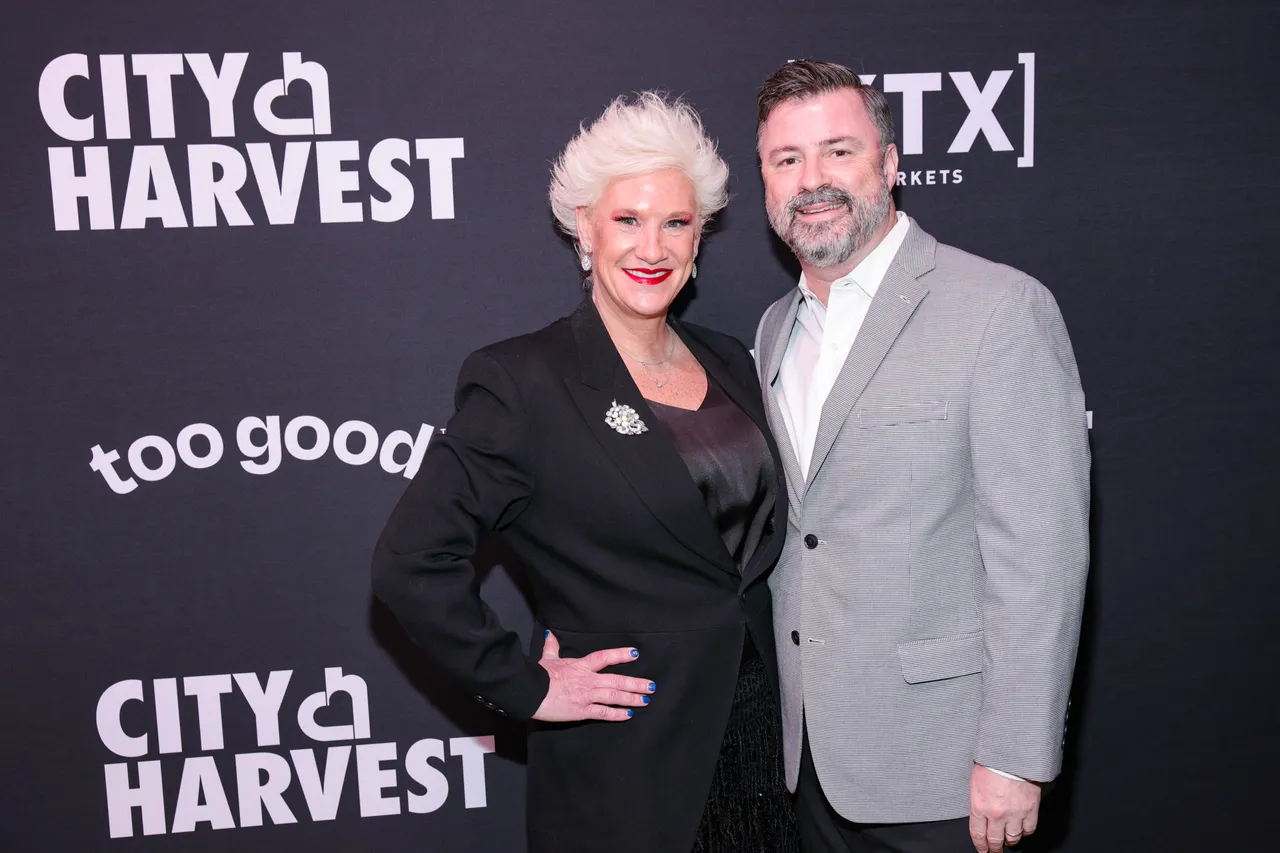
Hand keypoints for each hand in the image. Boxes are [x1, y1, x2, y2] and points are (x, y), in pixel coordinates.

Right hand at [532, 631, 654, 721]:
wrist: (530, 693)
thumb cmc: (538, 675)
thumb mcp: (547, 659)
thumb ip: (552, 647)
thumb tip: (550, 634)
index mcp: (581, 666)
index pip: (604, 657)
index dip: (621, 655)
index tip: (635, 654)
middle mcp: (588, 680)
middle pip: (617, 680)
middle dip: (636, 683)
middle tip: (651, 686)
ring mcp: (587, 696)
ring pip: (614, 697)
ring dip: (631, 698)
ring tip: (645, 700)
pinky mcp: (582, 711)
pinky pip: (603, 713)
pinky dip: (617, 714)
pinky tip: (628, 714)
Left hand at [969, 764, 1040, 851]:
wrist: (1012, 754)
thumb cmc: (992, 763)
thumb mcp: (975, 783)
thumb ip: (978, 801)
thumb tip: (980, 812)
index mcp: (980, 806)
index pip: (978, 834)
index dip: (981, 845)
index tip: (982, 849)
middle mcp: (997, 814)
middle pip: (995, 840)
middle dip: (995, 848)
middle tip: (995, 851)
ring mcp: (1015, 814)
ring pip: (1013, 838)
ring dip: (1010, 841)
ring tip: (1009, 841)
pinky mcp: (1030, 810)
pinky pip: (1029, 829)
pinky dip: (1025, 832)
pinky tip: (1022, 831)